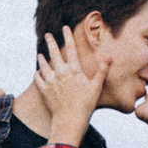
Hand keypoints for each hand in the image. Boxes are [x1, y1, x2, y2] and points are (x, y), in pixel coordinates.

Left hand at [31, 28, 106, 145]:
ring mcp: (50, 81)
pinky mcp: (44, 90)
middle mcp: (60, 72)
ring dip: (42, 58)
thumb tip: (109, 57)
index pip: (70, 48)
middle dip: (50, 42)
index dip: (67, 36)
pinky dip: (38, 74)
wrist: (70, 120)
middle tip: (48, 35)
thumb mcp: (96, 86)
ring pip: (43, 65)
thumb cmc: (86, 104)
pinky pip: (38, 78)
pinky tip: (38, 72)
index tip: (65, 27)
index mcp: (74, 70)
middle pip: (53, 53)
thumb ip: (102, 70)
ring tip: (40, 54)